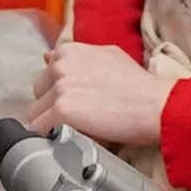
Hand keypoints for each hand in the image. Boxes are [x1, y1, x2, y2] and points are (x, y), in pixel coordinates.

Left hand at [31, 31, 169, 156]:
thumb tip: (48, 58)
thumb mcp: (108, 56)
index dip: (58, 93)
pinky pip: (39, 131)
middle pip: (38, 95)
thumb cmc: (138, 85)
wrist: (155, 105)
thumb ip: (78, 57)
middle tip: (80, 118)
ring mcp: (60, 87)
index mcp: (69, 51)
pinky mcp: (62, 110)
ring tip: (78, 129)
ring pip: (35, 115)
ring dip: (52, 125)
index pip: (46, 76)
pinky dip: (51, 139)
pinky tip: (71, 138)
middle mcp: (61, 65)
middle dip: (52, 108)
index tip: (75, 103)